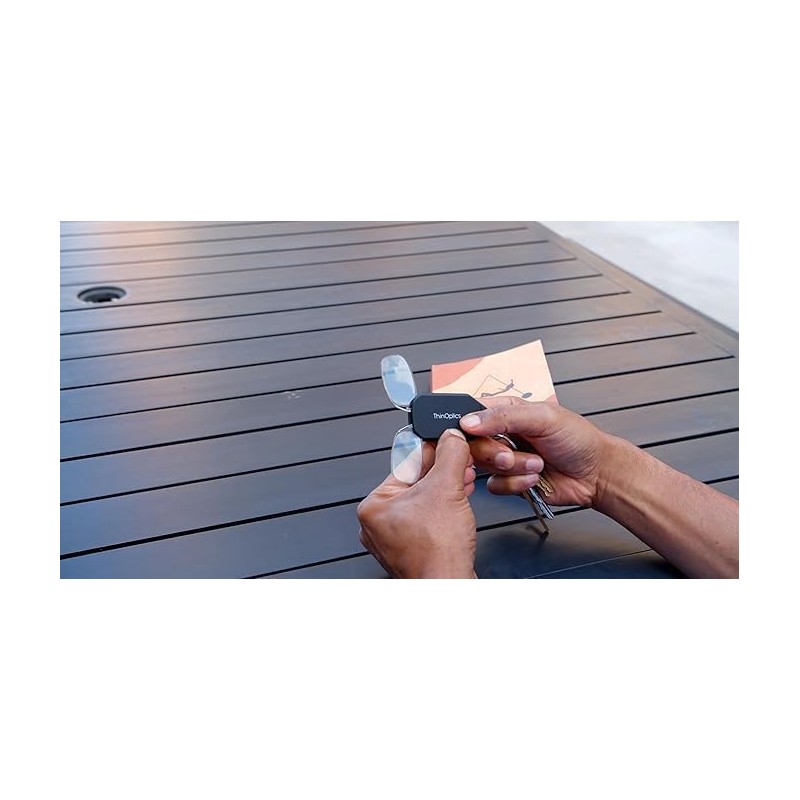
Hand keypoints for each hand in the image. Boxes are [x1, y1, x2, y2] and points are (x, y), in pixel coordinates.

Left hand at [357, 429, 477, 577]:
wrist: (448, 587)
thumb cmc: (436, 552)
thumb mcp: (446, 488)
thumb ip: (449, 455)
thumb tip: (451, 436)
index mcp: (373, 505)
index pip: (404, 465)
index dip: (431, 451)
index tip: (447, 441)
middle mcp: (378, 524)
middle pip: (415, 483)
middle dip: (442, 472)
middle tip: (461, 463)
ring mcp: (394, 540)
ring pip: (424, 502)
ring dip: (447, 489)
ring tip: (463, 481)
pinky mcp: (412, 551)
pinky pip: (429, 520)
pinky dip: (445, 509)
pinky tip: (459, 503)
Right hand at [460, 397, 612, 508]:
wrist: (597, 473)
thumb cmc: (579, 439)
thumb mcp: (543, 418)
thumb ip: (503, 416)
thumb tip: (469, 421)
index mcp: (507, 411)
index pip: (471, 413)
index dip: (467, 425)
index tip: (474, 433)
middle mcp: (502, 433)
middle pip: (472, 443)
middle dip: (494, 452)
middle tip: (512, 453)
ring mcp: (505, 458)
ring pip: (483, 466)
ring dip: (512, 468)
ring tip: (536, 463)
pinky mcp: (509, 481)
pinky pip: (494, 485)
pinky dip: (514, 484)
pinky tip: (533, 478)